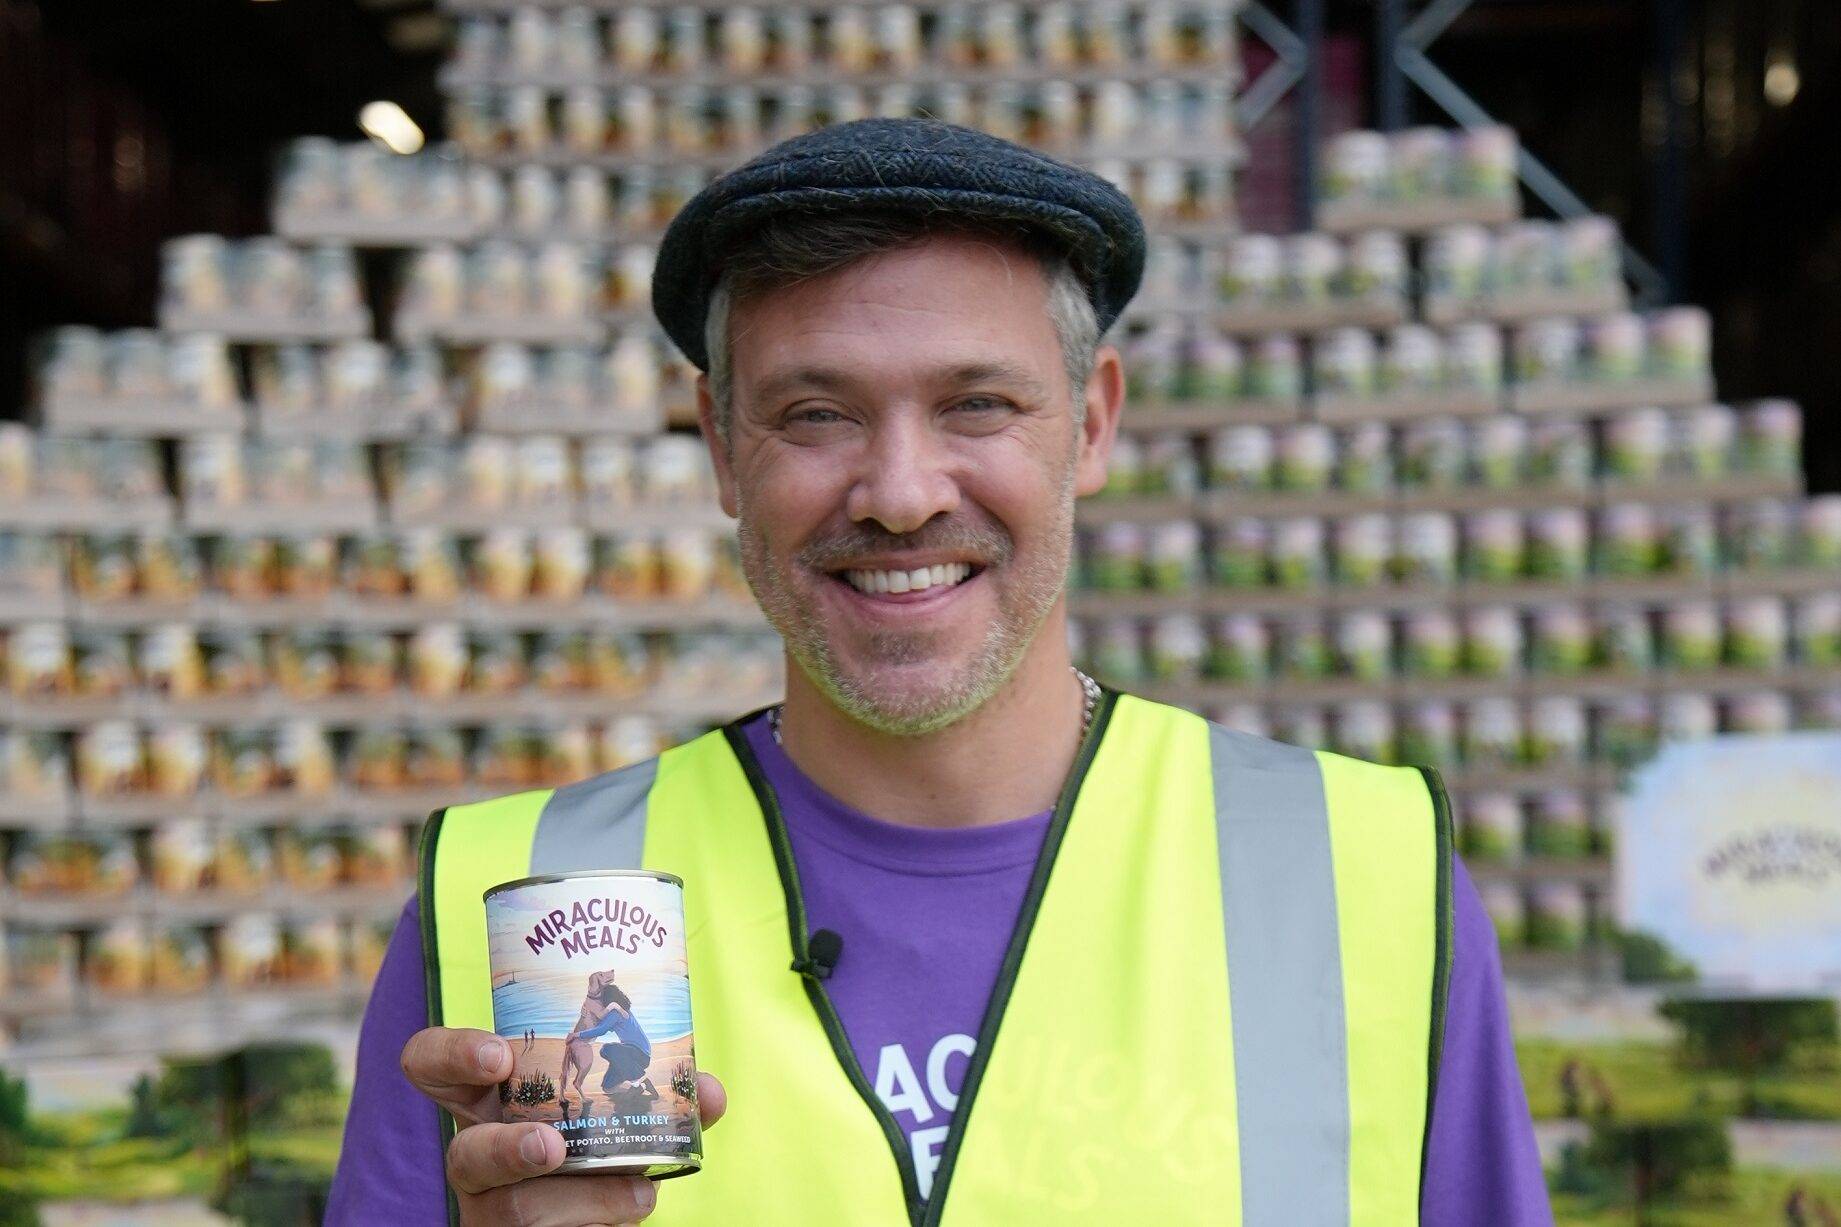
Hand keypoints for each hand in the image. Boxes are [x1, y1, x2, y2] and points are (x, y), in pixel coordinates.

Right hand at [402, 1027, 725, 1225]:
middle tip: (551, 1146)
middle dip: (505, 1150)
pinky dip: (600, 1220)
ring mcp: (491, 1208)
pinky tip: (637, 1205)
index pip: (432, 1066)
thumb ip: (664, 1096)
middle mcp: (480, 1154)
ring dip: (580, 1199)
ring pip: (511, 1209)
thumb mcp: (622, 1112)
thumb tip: (707, 1092)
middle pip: (461, 1153)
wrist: (595, 1213)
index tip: (496, 1057)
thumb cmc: (600, 1151)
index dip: (449, 1055)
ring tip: (636, 1193)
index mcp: (492, 1100)